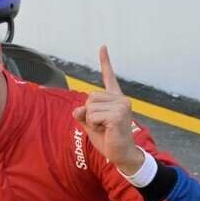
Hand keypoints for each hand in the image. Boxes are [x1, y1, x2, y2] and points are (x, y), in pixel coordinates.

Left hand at [71, 46, 142, 173]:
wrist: (121, 154)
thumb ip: (82, 114)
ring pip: (89, 107)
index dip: (105, 61)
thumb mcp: (90, 124)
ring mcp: (122, 105)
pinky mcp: (118, 114)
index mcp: (114, 99)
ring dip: (91, 121)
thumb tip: (77, 110)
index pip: (109, 77)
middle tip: (101, 125)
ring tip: (105, 128)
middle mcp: (120, 99)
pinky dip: (94, 125)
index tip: (103, 47)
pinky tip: (107, 130)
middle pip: (89, 97)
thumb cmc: (107, 139)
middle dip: (89, 113)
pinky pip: (92, 116)